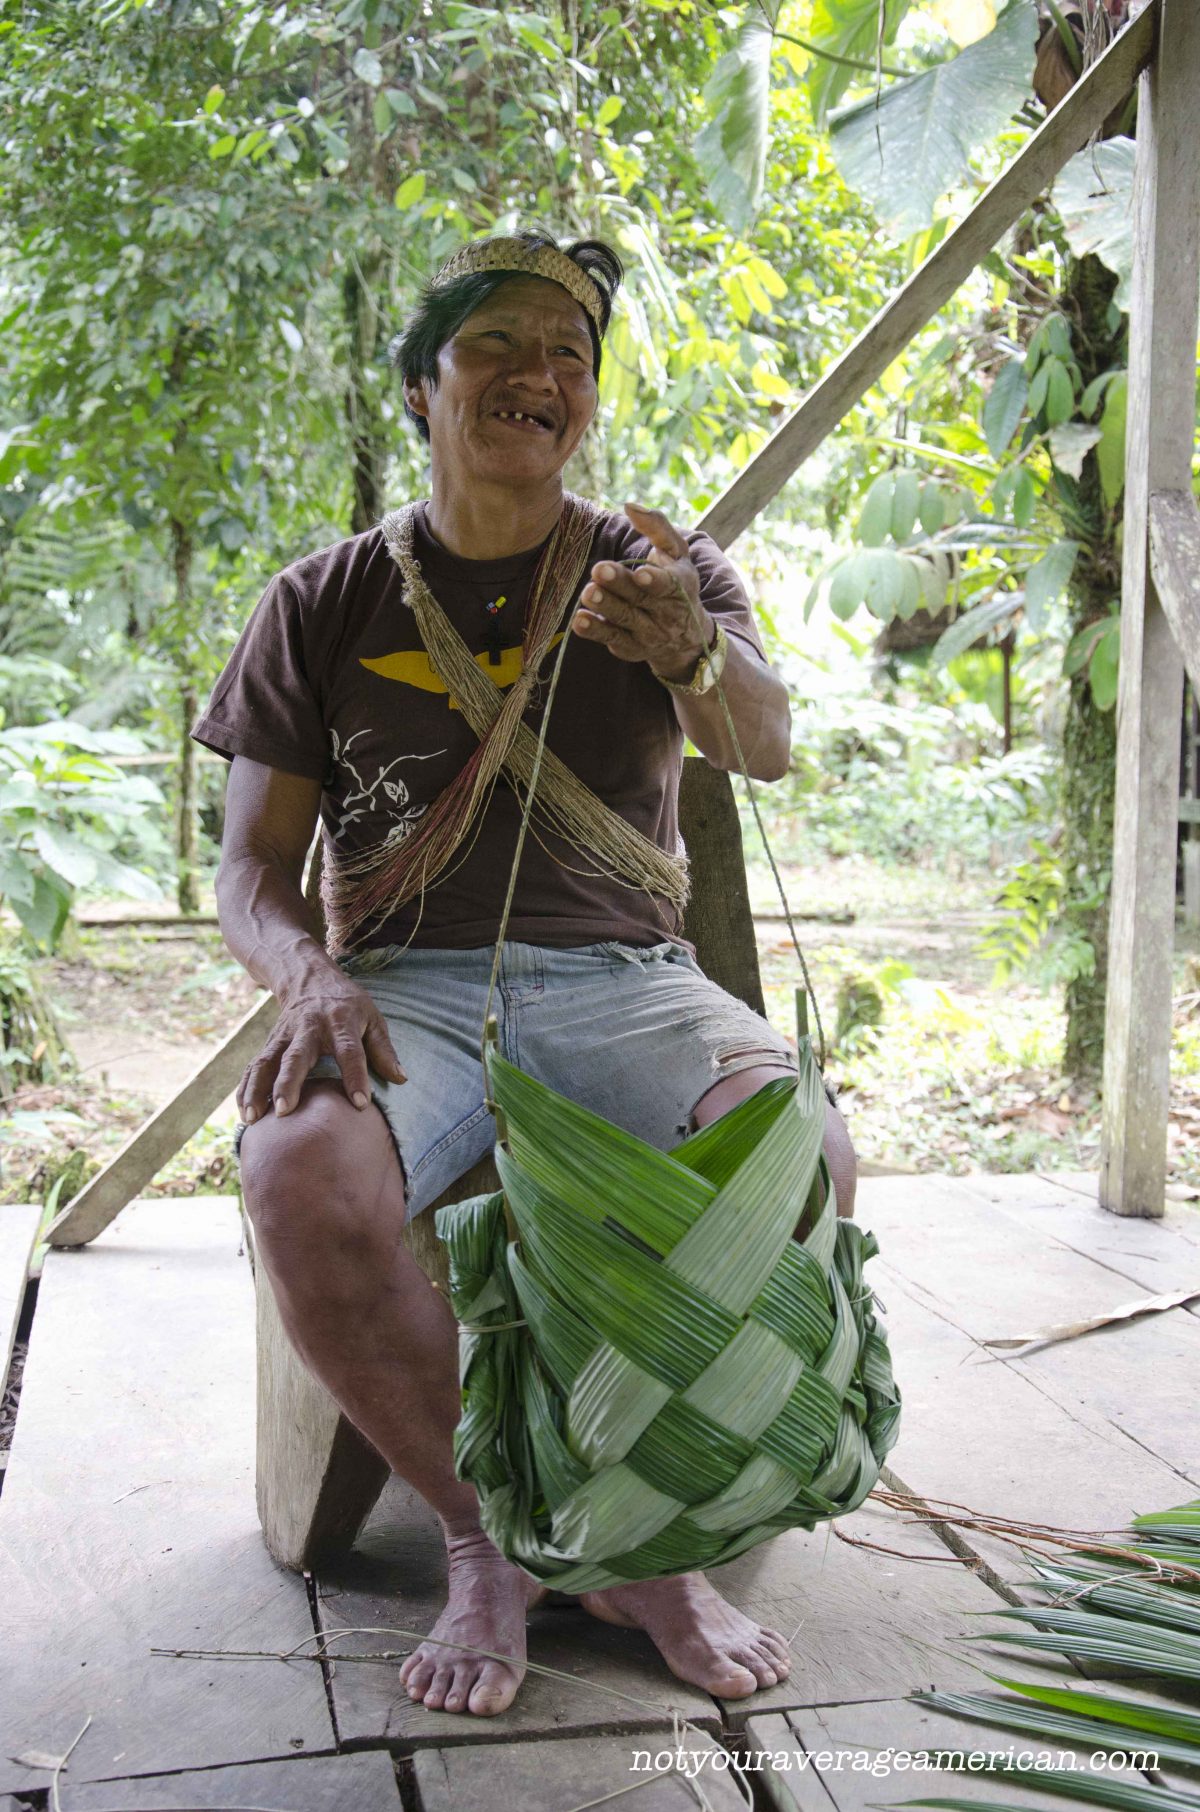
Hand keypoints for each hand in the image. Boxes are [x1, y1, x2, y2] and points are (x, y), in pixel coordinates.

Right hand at [238, 977, 405, 1121]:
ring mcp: (284, 1035)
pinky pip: (254, 1066)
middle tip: (285, 1111)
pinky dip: (246, 1087)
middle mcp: (309, 1028)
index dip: (356, 1077)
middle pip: (297, 1057)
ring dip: (258, 1089)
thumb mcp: (372, 1018)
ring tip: (253, 1117)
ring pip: (267, 1062)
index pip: (350, 1051)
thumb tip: (401, 1079)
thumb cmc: (348, 1005)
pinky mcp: (270, 1042)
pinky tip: (243, 1112)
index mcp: (340, 1022)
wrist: (309, 977)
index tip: (361, 1104)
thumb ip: (383, 1050)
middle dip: (289, 1083)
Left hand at [572, 500, 714, 682]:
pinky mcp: (630, 648)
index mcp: (679, 587)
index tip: (641, 572)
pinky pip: (612, 639)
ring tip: (588, 592)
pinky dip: (595, 631)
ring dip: (605, 606)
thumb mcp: (676, 552)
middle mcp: (666, 614)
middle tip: (598, 570)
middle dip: (619, 585)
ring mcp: (648, 634)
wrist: (686, 636)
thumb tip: (629, 505)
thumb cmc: (677, 581)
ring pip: (624, 620)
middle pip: (640, 599)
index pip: (668, 585)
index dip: (655, 580)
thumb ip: (656, 526)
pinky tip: (580, 620)